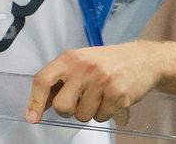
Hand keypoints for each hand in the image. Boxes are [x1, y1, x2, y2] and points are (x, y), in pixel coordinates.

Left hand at [27, 43, 162, 123]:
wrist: (142, 59)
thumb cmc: (107, 62)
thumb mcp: (80, 62)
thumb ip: (61, 80)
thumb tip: (41, 104)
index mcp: (69, 58)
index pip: (43, 79)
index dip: (35, 101)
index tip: (32, 118)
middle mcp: (83, 68)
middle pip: (62, 106)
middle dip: (69, 110)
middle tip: (79, 101)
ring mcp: (101, 81)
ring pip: (82, 115)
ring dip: (89, 112)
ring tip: (99, 96)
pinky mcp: (117, 94)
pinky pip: (101, 117)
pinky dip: (104, 113)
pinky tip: (111, 99)